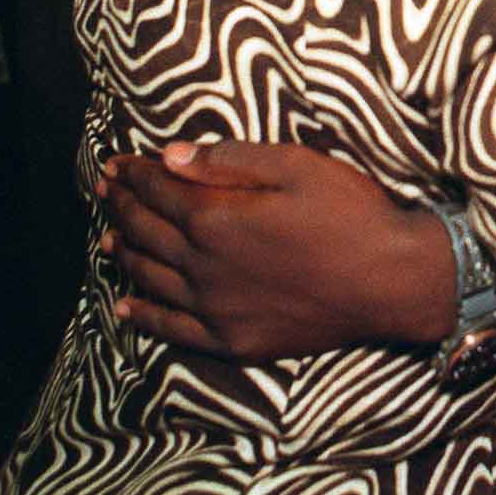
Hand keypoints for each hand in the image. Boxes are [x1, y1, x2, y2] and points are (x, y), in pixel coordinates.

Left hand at [98, 141, 455, 359]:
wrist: (392, 281)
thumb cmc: (351, 214)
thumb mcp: (297, 167)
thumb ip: (231, 160)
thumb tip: (171, 155)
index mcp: (218, 217)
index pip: (160, 190)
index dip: (135, 173)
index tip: (116, 162)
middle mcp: (204, 266)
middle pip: (147, 232)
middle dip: (121, 206)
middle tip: (103, 189)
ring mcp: (216, 308)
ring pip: (151, 279)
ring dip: (124, 254)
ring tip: (105, 238)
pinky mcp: (233, 339)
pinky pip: (172, 329)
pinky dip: (144, 316)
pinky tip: (126, 306)